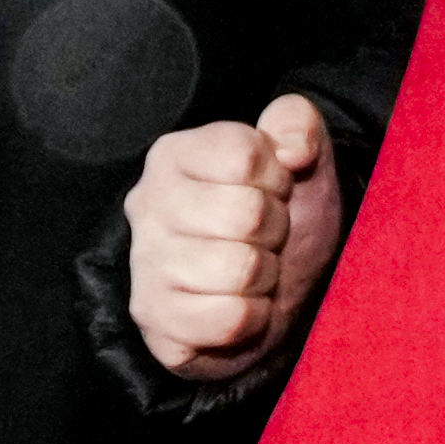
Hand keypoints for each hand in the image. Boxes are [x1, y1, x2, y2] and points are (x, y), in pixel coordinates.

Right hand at [125, 93, 355, 387]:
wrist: (273, 291)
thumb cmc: (277, 216)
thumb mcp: (299, 155)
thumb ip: (298, 122)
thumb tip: (295, 149)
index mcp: (174, 155)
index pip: (243, 155)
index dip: (277, 177)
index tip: (270, 191)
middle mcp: (147, 206)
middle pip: (246, 214)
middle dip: (275, 229)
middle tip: (264, 236)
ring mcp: (144, 267)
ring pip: (239, 269)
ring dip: (266, 274)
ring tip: (252, 269)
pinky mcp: (156, 321)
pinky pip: (229, 319)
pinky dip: (253, 317)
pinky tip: (241, 304)